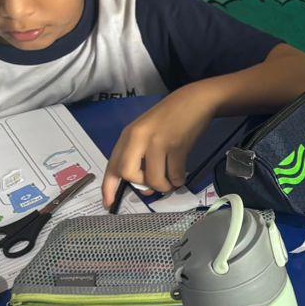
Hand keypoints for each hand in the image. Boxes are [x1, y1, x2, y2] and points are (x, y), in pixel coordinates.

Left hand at [102, 85, 215, 207]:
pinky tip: (181, 175)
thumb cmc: (170, 117)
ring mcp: (158, 141)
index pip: (113, 165)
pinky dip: (178, 180)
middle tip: (152, 185)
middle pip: (128, 173)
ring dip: (164, 186)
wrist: (196, 100)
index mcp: (128, 135)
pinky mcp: (177, 146)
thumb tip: (141, 185)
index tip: (108, 205)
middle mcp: (139, 138)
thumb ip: (138, 153)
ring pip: (154, 179)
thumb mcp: (146, 131)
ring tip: (171, 181)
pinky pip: (174, 175)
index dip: (109, 188)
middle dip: (141, 185)